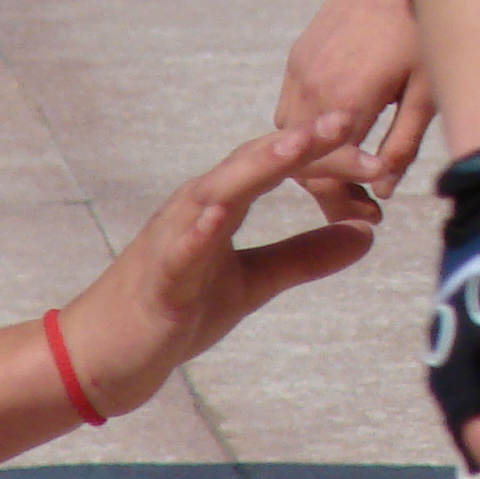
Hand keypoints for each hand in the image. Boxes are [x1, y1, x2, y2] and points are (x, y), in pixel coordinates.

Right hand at [52, 113, 378, 419]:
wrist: (103, 357)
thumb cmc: (177, 310)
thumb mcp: (255, 282)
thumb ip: (306, 255)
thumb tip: (367, 234)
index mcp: (222, 204)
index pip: (280, 163)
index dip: (326, 153)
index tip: (376, 149)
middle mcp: (196, 208)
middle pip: (255, 162)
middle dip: (303, 142)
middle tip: (350, 121)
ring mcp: (173, 239)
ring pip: (217, 192)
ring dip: (256, 166)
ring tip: (297, 145)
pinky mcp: (158, 279)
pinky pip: (179, 250)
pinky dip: (198, 230)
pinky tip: (220, 215)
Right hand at [278, 0, 433, 219]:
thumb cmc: (422, 21)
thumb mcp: (425, 88)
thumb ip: (403, 142)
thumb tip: (387, 188)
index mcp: (343, 101)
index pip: (331, 172)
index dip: (349, 198)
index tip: (374, 214)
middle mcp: (311, 87)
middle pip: (304, 160)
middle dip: (330, 191)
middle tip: (362, 212)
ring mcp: (300, 69)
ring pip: (291, 137)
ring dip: (315, 163)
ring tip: (352, 181)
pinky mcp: (300, 54)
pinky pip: (289, 108)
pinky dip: (306, 133)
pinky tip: (338, 138)